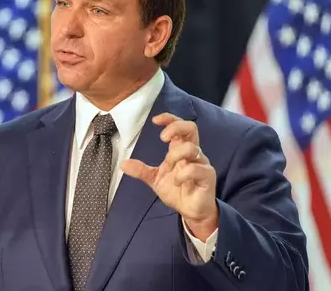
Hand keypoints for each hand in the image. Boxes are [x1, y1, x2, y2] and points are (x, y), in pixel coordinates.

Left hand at [121, 113, 217, 240]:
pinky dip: (183, 174)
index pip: (180, 127)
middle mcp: (193, 153)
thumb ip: (141, 170)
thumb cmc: (177, 191)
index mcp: (180, 150)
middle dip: (176, 127)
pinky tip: (177, 182)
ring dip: (175, 155)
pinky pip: (196, 169)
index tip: (155, 120)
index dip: (169, 119)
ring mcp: (202, 164)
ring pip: (191, 148)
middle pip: (191, 128)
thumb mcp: (155, 179)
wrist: (191, 211)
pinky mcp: (207, 177)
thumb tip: (122, 164)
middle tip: (162, 138)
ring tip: (169, 166)